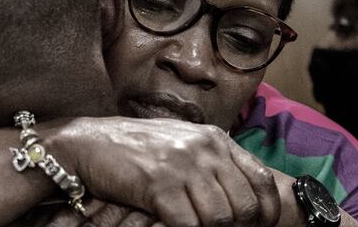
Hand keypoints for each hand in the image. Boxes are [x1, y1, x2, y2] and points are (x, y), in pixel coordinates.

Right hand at [44, 117, 280, 226]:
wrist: (90, 143)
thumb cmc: (138, 149)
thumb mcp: (184, 145)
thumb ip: (214, 163)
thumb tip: (244, 198)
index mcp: (215, 139)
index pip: (262, 180)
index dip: (267, 212)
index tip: (260, 226)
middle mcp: (204, 149)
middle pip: (245, 206)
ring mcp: (183, 166)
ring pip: (219, 219)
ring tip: (190, 224)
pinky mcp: (159, 185)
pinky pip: (188, 225)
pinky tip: (168, 224)